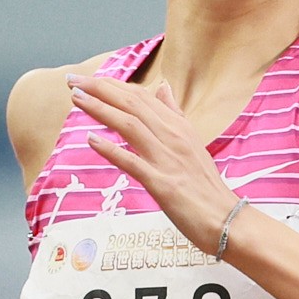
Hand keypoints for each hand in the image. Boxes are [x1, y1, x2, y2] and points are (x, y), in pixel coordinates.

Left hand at [63, 72, 239, 251]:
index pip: (142, 97)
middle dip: (100, 90)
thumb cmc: (206, 186)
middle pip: (132, 104)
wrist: (226, 219)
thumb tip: (163, 87)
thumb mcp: (192, 142)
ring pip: (130, 125)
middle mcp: (173, 137)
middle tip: (72, 81)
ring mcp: (167, 159)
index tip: (89, 78)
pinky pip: (133, 162)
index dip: (113, 85)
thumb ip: (174, 114)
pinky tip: (91, 140)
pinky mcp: (163, 184)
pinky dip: (111, 150)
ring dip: (101, 110)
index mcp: (179, 127)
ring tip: (77, 100)